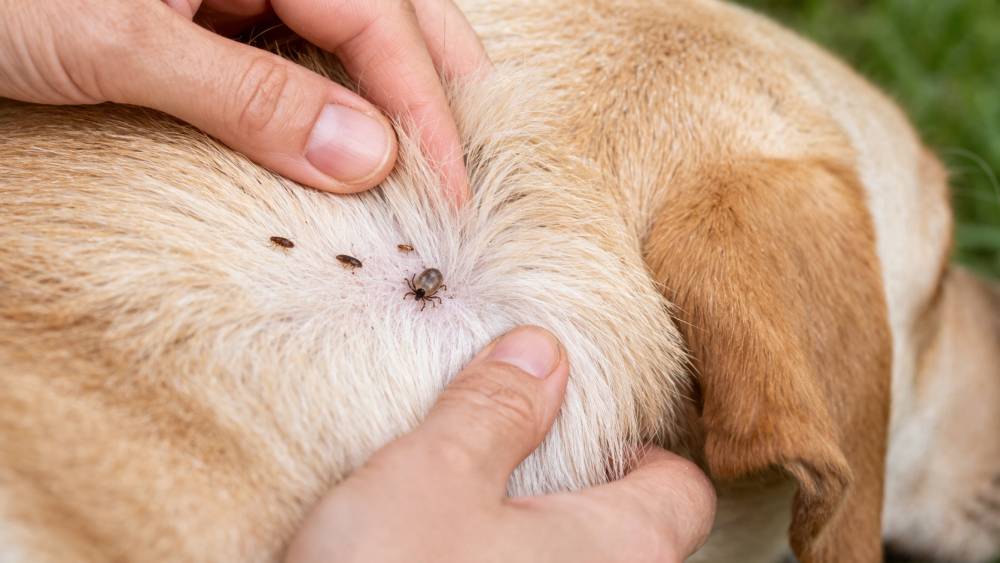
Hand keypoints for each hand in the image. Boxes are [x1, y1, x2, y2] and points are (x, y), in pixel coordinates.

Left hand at [0, 0, 487, 199]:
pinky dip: (328, 96)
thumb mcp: (120, 44)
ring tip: (426, 156)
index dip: (422, 107)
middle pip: (386, 6)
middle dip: (434, 80)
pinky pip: (294, 48)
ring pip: (347, 29)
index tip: (451, 189)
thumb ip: (251, 97)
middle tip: (467, 161)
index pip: (376, 16)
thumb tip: (367, 158)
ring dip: (388, 94)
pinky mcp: (208, 6)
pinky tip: (345, 139)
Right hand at [284, 326, 716, 562]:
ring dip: (533, 539)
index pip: (683, 490)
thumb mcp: (434, 474)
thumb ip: (496, 409)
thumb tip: (538, 353)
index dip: (641, 449)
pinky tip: (440, 559)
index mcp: (619, 550)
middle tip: (510, 463)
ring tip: (467, 514)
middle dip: (575, 492)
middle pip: (630, 536)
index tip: (583, 430)